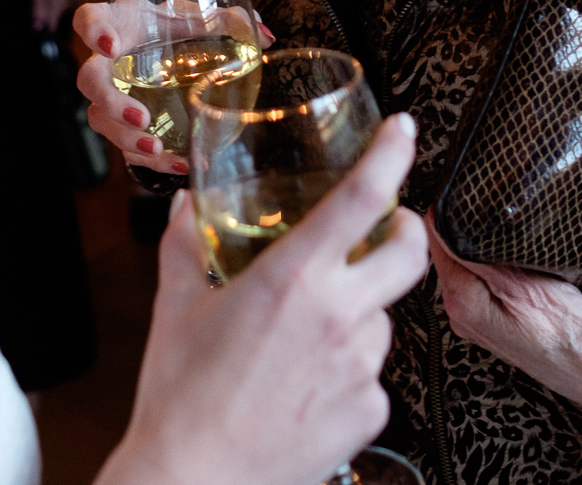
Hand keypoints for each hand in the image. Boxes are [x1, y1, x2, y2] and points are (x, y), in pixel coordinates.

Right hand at [73, 0, 273, 175]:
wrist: (170, 49)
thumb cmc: (177, 28)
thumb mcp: (200, 18)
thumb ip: (228, 20)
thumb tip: (263, 34)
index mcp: (124, 23)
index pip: (90, 18)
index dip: (93, 31)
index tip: (109, 46)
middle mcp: (108, 60)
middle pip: (89, 80)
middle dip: (110, 101)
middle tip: (142, 118)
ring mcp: (111, 94)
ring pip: (100, 119)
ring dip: (126, 138)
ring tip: (157, 149)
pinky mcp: (122, 124)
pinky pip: (125, 146)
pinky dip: (152, 160)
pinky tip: (180, 164)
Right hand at [96, 115, 428, 484]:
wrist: (193, 482)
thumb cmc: (180, 401)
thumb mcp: (175, 307)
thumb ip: (184, 245)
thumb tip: (185, 208)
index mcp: (292, 278)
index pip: (362, 197)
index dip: (392, 154)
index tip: (401, 132)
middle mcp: (338, 317)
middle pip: (407, 252)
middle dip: (404, 230)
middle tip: (388, 227)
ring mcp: (360, 368)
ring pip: (381, 318)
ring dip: (358, 312)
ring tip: (303, 337)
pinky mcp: (370, 412)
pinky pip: (372, 374)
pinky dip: (347, 370)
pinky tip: (304, 384)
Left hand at [426, 215, 581, 419]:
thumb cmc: (568, 330)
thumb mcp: (523, 284)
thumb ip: (479, 256)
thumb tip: (445, 224)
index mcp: (461, 303)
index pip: (436, 243)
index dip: (447, 213)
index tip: (466, 195)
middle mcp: (461, 314)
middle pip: (448, 255)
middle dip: (463, 230)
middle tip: (490, 210)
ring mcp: (476, 320)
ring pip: (466, 268)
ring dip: (481, 248)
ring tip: (506, 236)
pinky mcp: (493, 322)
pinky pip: (482, 282)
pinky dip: (493, 266)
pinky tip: (514, 263)